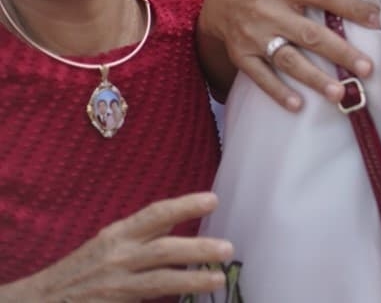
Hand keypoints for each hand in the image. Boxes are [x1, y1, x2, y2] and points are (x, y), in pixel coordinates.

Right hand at [0, 192, 230, 301]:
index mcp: (116, 236)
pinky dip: (168, 301)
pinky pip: (145, 302)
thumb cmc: (80, 270)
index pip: (154, 215)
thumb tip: (179, 221)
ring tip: (217, 278)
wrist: (39, 302)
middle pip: (163, 249)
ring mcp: (114, 286)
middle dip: (197, 248)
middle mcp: (116, 258)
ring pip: (159, 281)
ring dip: (191, 279)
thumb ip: (142, 235)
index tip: (213, 200)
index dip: (184, 206)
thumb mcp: (109, 244)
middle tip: (227, 248)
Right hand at [199, 0, 379, 110]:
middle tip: (367, 68)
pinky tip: (298, 106)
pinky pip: (259, 77)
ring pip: (287, 59)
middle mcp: (269, 10)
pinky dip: (277, 92)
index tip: (379, 21)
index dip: (352, 9)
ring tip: (338, 94)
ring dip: (313, 78)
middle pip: (310, 34)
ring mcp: (254, 35)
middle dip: (339, 52)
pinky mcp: (241, 55)